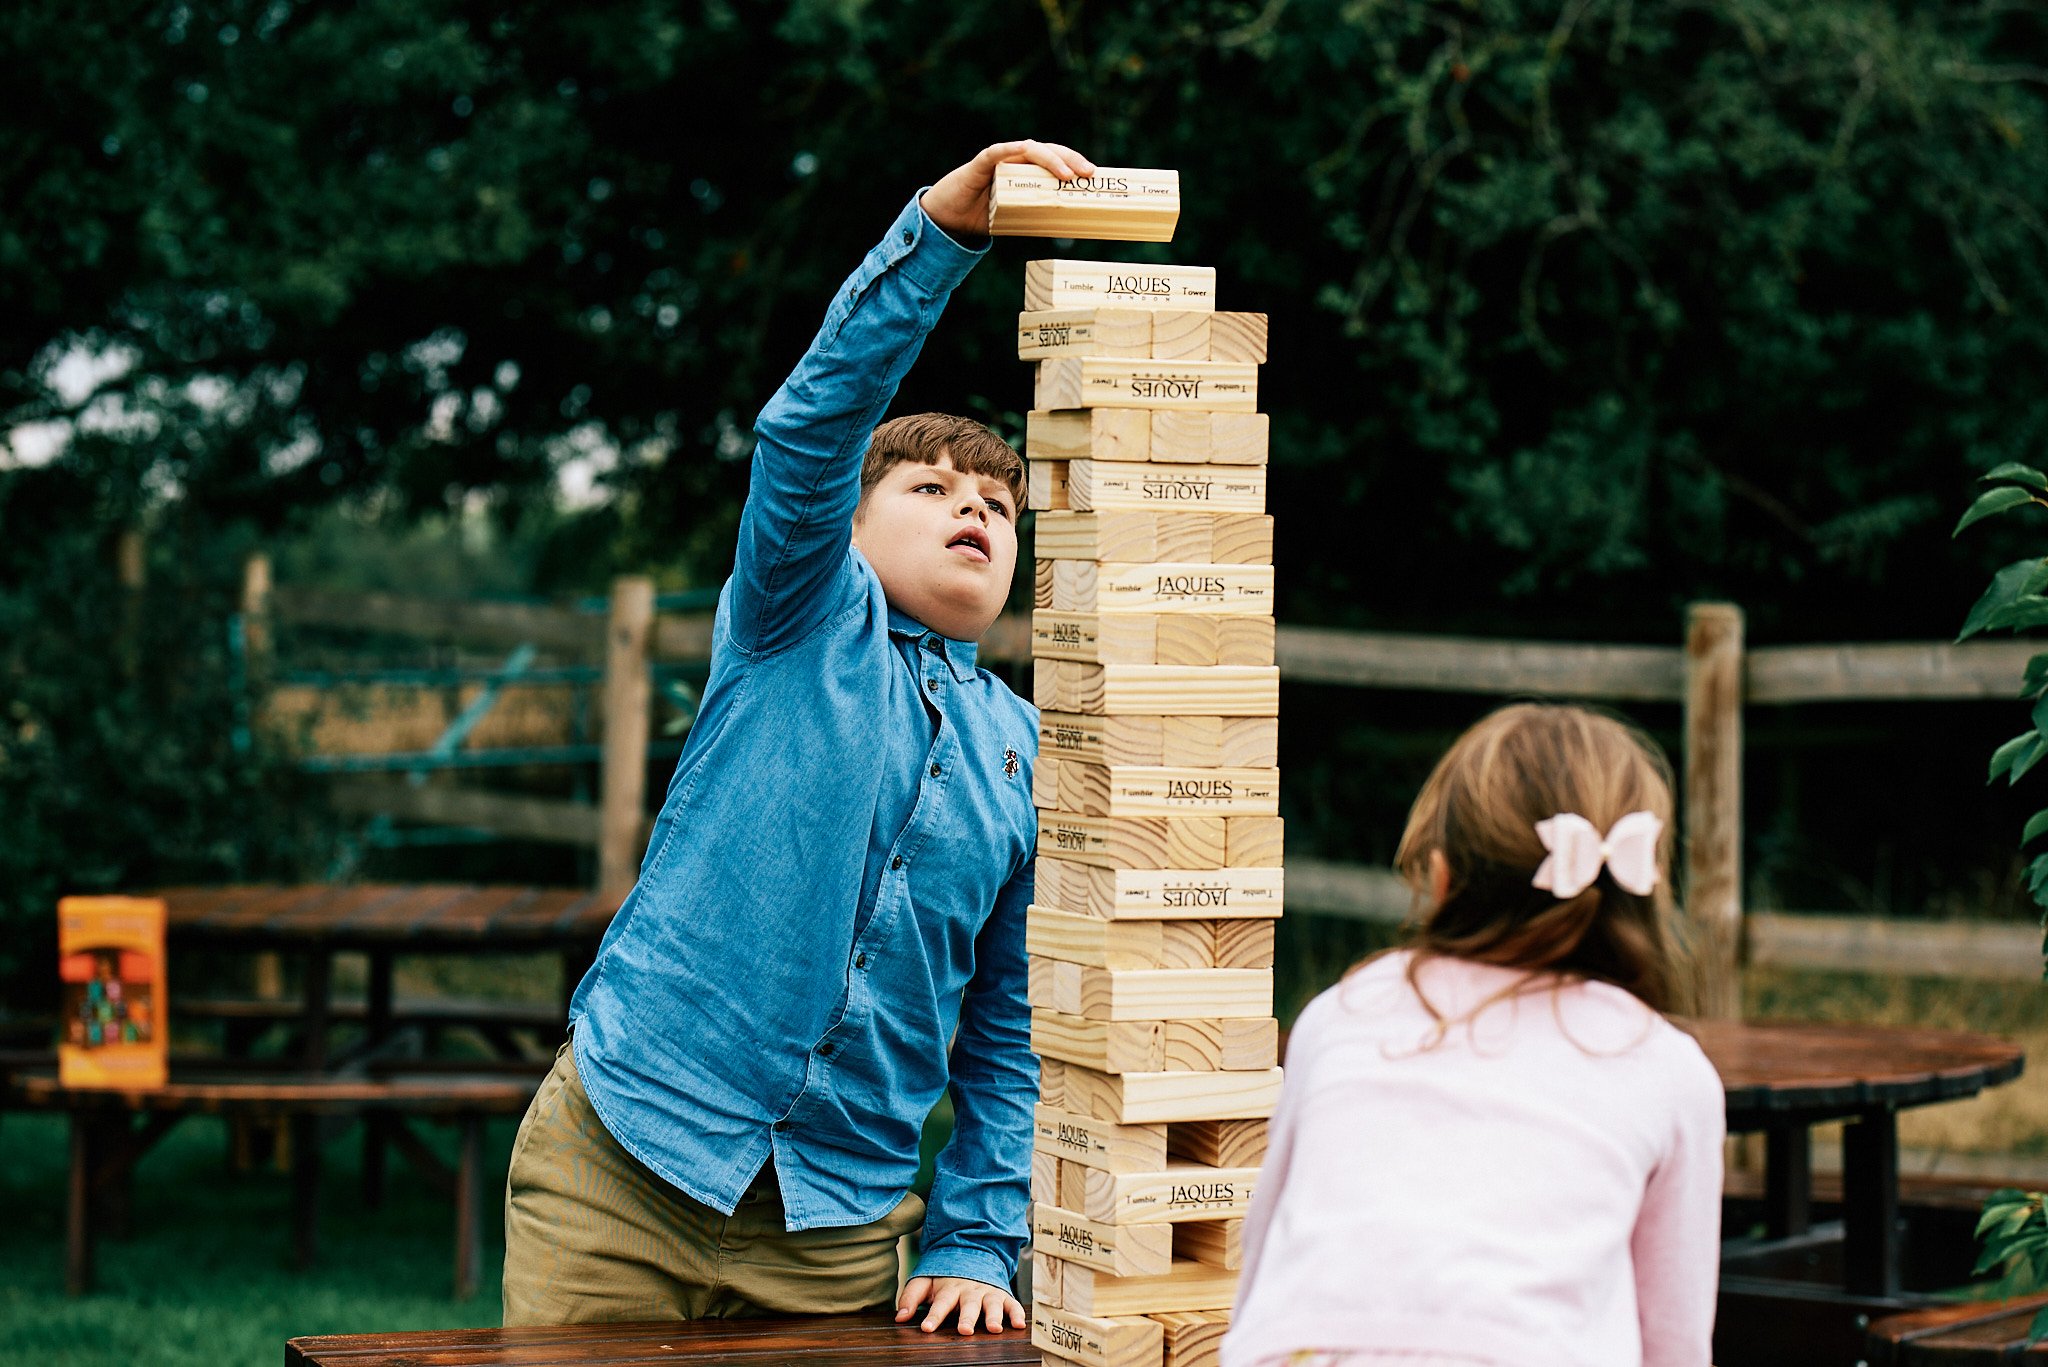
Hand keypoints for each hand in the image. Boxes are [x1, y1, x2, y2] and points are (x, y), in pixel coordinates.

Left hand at [895, 1274, 1028, 1334]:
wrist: (971, 1254)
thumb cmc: (945, 1276)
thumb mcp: (925, 1282)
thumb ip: (911, 1297)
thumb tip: (899, 1317)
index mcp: (950, 1288)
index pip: (941, 1303)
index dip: (934, 1316)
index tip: (927, 1328)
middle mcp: (970, 1290)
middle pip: (969, 1305)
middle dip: (967, 1317)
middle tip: (965, 1330)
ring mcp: (987, 1293)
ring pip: (992, 1304)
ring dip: (994, 1315)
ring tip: (993, 1328)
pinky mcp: (1002, 1295)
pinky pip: (1012, 1303)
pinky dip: (1017, 1313)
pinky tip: (1019, 1324)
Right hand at [919, 140, 1097, 239]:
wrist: (948, 220)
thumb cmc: (980, 217)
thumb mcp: (1015, 218)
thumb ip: (1034, 216)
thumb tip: (1063, 228)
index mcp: (1025, 172)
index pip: (1054, 162)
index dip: (1074, 165)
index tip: (1092, 177)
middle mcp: (1015, 160)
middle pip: (1048, 152)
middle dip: (1071, 159)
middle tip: (1089, 172)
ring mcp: (999, 158)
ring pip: (1030, 149)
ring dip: (1052, 158)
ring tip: (1069, 172)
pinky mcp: (981, 161)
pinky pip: (999, 151)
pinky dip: (1014, 150)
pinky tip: (1029, 152)